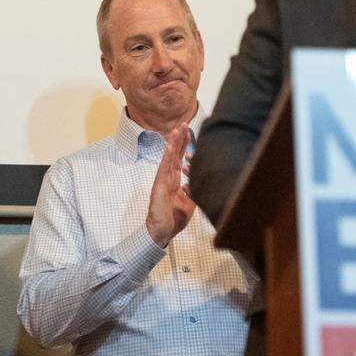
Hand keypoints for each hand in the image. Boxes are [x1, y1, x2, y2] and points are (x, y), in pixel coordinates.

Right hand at [146, 123, 195, 247]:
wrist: (162, 231)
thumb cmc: (173, 219)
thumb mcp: (189, 204)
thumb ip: (193, 191)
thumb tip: (196, 181)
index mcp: (174, 182)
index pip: (179, 160)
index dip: (184, 147)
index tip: (190, 135)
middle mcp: (168, 178)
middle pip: (174, 154)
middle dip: (180, 139)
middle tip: (184, 124)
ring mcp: (162, 180)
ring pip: (168, 157)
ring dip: (173, 142)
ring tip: (177, 129)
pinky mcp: (159, 184)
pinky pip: (163, 167)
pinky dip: (167, 155)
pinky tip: (170, 145)